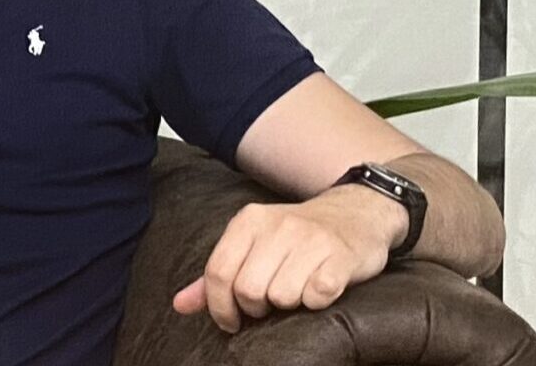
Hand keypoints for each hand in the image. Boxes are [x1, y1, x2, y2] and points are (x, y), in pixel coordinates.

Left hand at [173, 189, 401, 330]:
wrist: (355, 213)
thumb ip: (217, 275)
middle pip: (247, 289)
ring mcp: (311, 240)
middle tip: (269, 303)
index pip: (218, 272)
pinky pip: (317, 296)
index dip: (219, 306)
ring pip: (282, 296)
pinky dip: (316, 302)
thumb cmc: (296, 236)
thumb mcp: (252, 244)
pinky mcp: (341, 257)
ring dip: (288, 304)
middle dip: (256, 307)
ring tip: (296, 290)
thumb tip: (180, 305)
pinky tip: (318, 288)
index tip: (231, 321)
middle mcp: (278, 226)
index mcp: (248, 221)